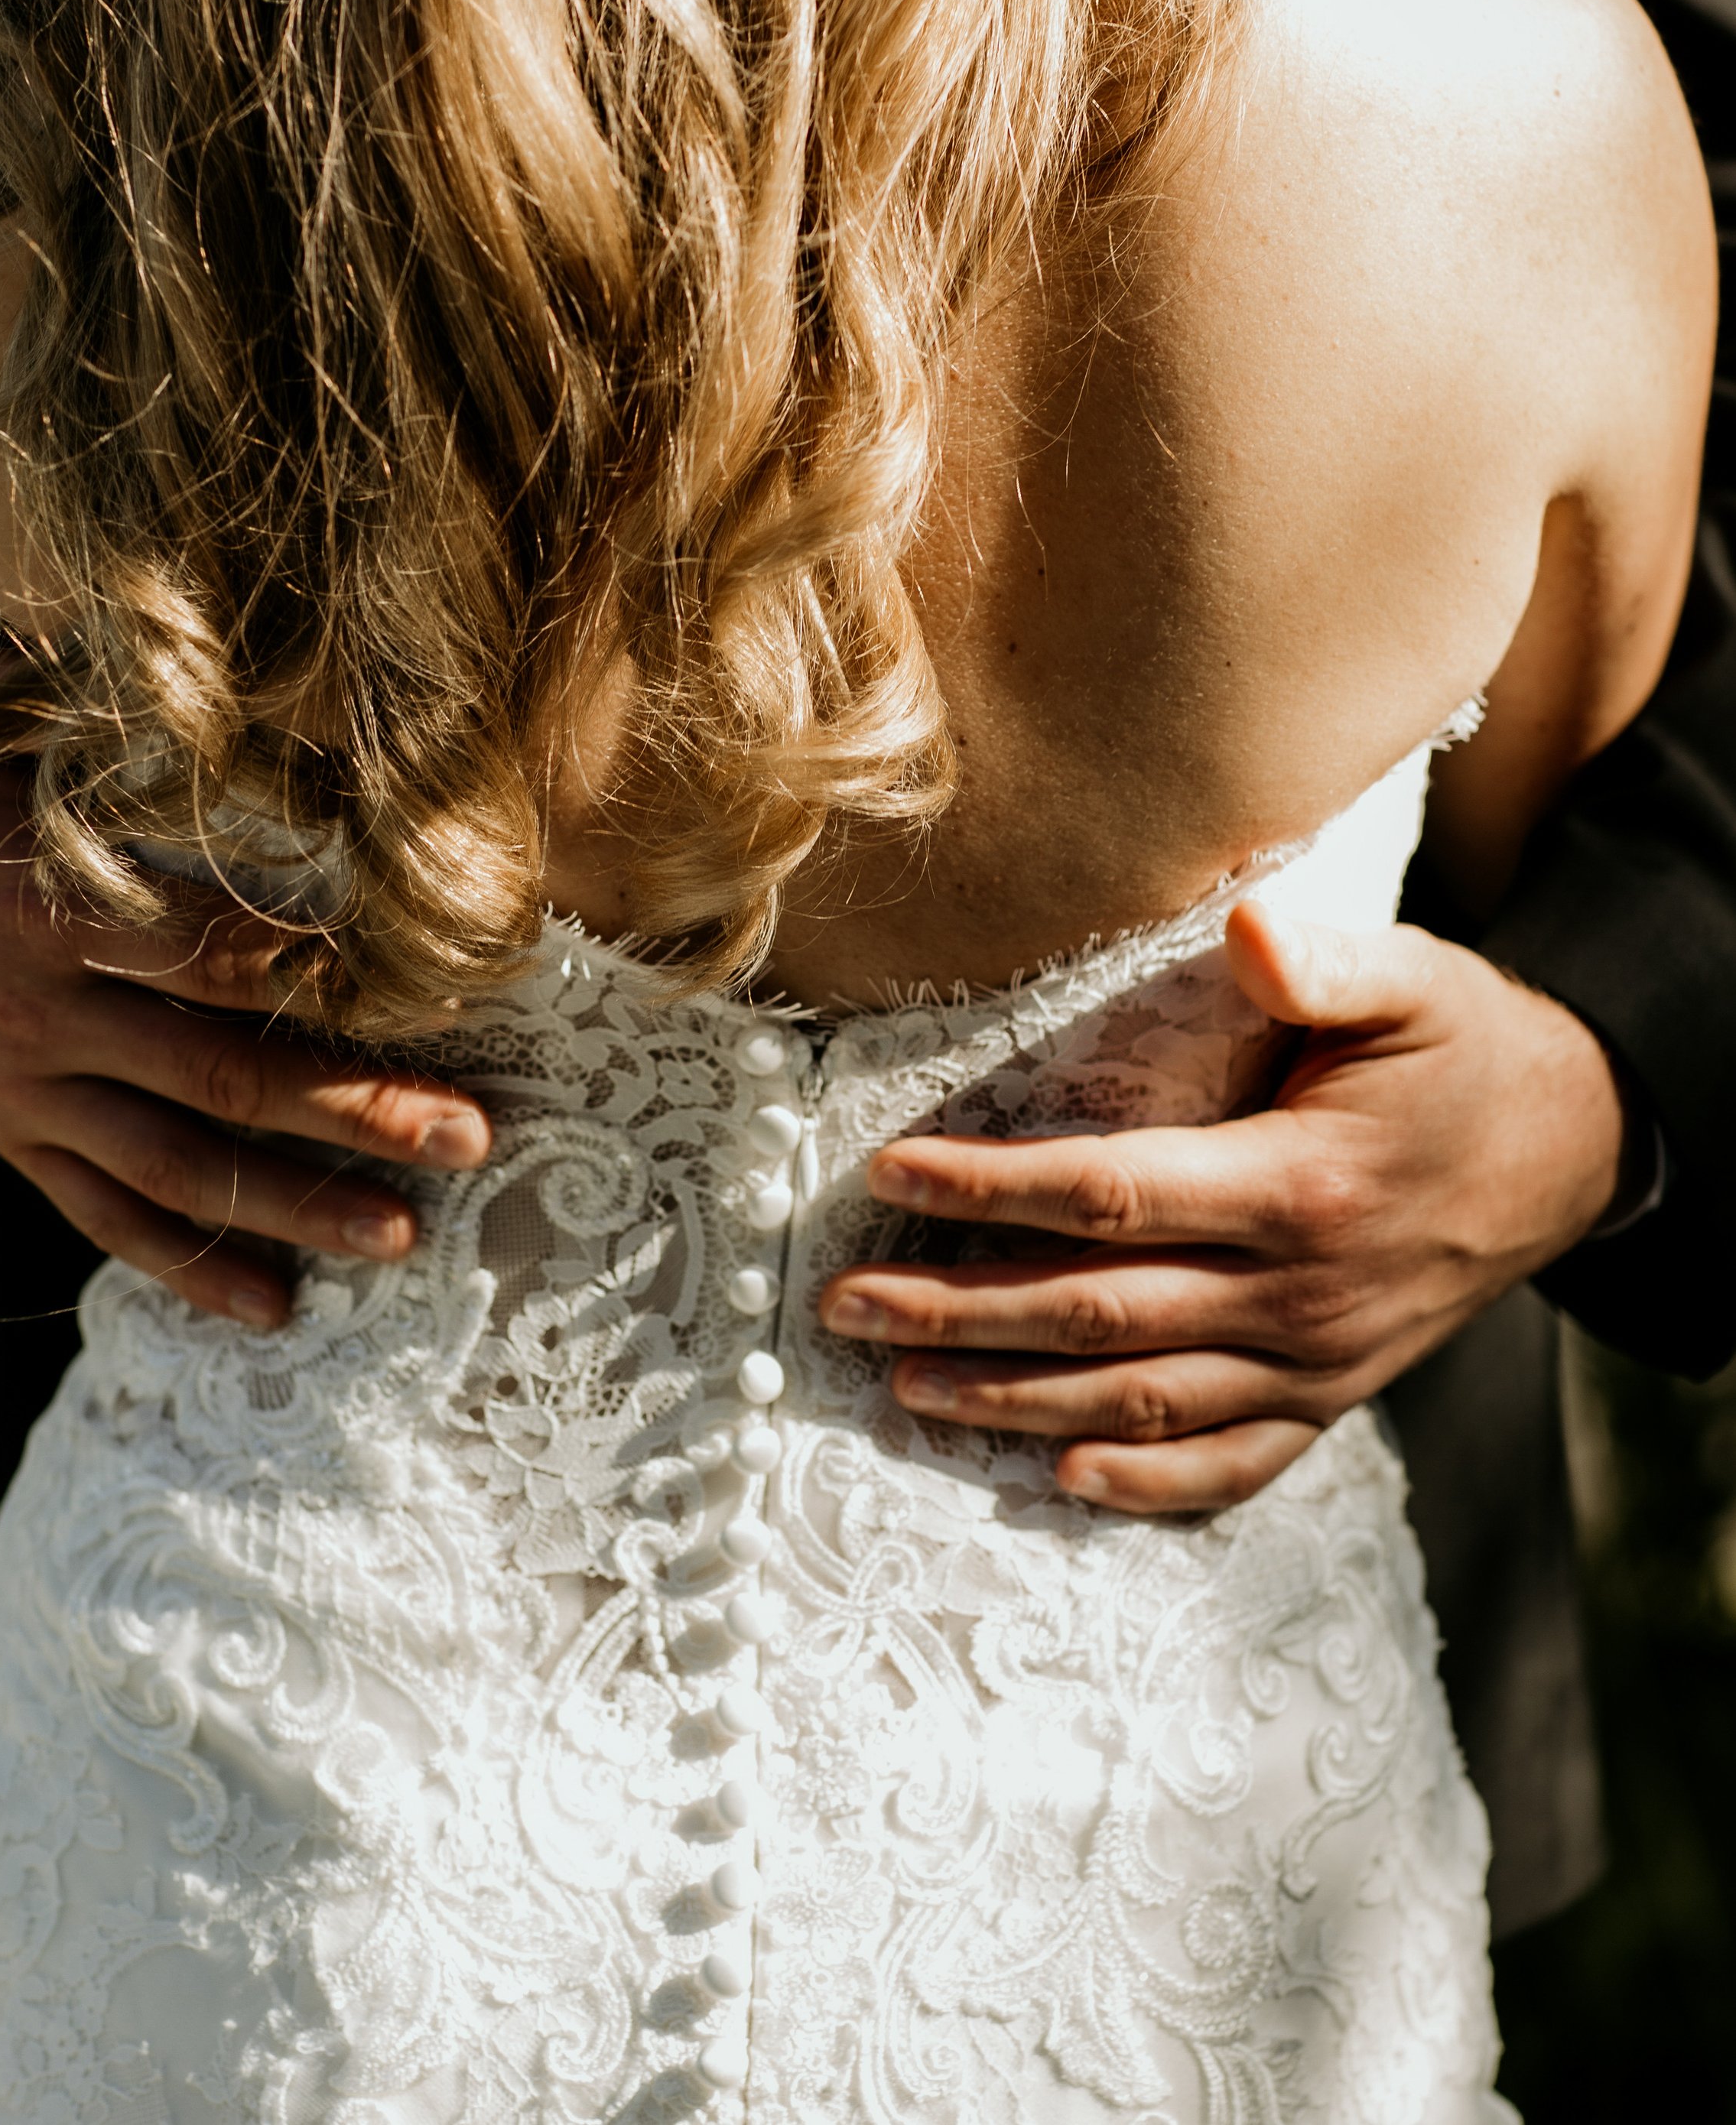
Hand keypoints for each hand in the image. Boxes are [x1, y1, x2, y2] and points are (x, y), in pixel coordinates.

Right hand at [0, 661, 490, 1325]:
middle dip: (352, 1110)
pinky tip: (274, 1310)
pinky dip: (187, 1270)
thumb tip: (206, 628)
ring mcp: (28, 1090)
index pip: (208, 953)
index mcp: (52, 909)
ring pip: (177, 1169)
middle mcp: (45, 1015)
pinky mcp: (13, 1134)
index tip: (425, 991)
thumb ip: (85, 678)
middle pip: (221, 1074)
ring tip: (402, 1236)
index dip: (315, 977)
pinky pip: (104, 1217)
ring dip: (293, 1205)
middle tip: (470, 1137)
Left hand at [819, 899, 1624, 1512]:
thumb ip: (1324, 960)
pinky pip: (1232, 1467)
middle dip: (961, 1312)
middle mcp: (1299, 1295)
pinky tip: (1060, 1481)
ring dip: (1015, 1403)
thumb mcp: (1414, 980)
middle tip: (845, 1302)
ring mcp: (1317, 1364)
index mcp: (1300, 1185)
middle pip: (1100, 1315)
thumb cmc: (1467, 1050)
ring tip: (904, 1386)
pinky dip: (1145, 1487)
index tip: (891, 1172)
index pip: (1112, 1194)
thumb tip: (1244, 928)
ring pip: (1142, 1405)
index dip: (994, 1189)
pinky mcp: (1331, 1399)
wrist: (1570, 1152)